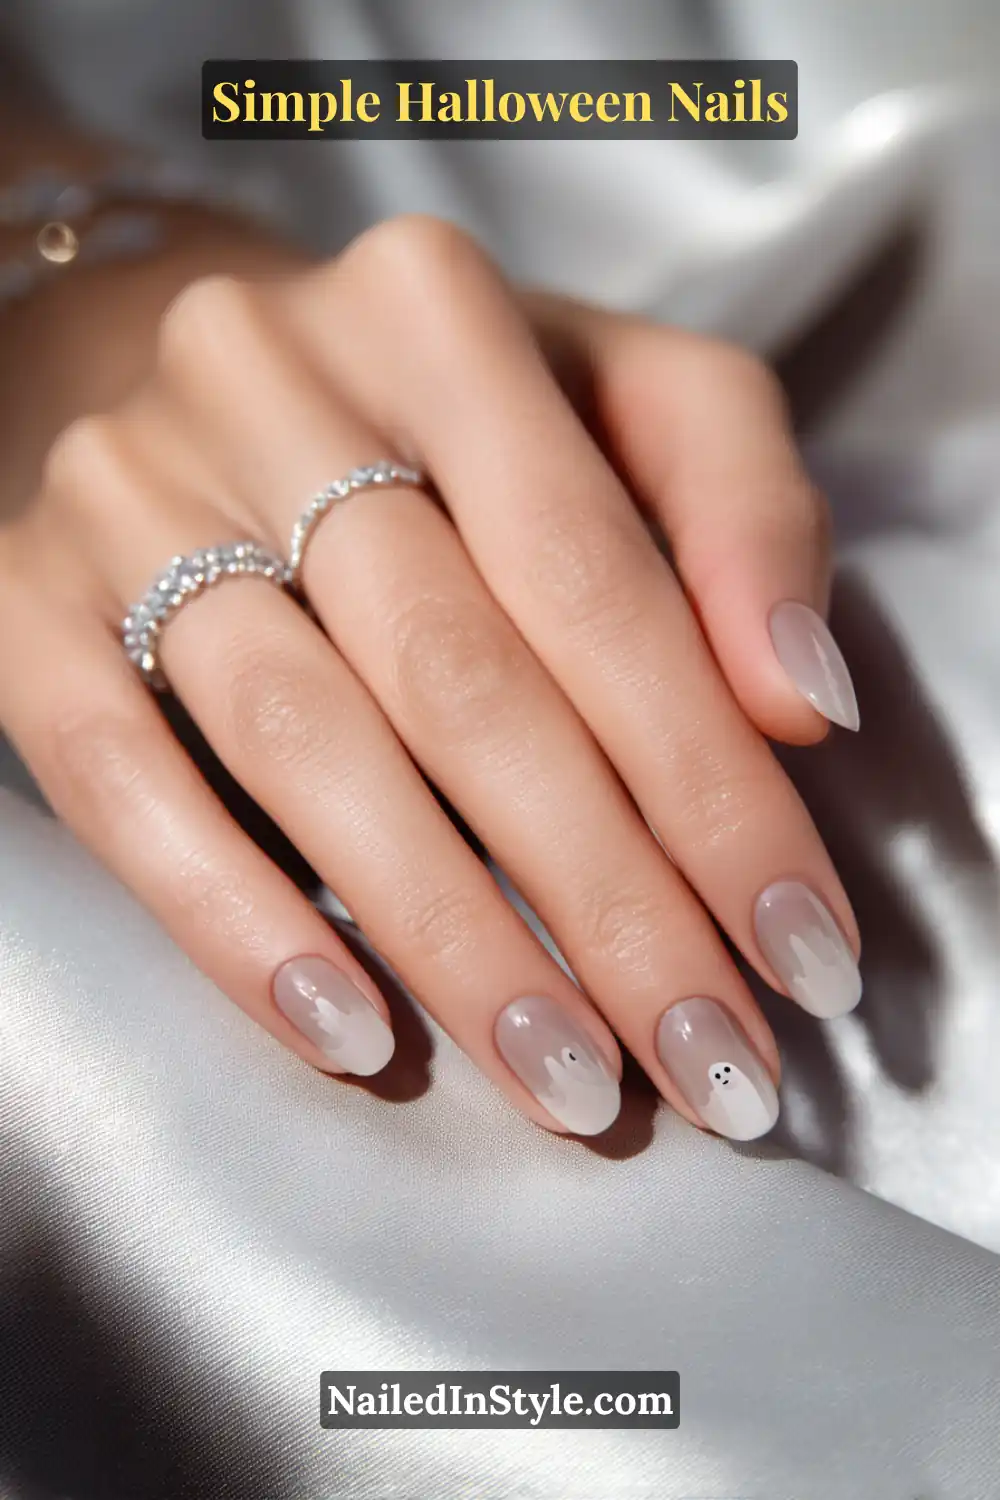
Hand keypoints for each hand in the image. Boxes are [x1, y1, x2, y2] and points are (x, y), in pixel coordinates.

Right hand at [0, 214, 859, 1140]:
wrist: (156, 355)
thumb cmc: (427, 408)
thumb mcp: (614, 396)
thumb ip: (739, 511)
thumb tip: (800, 703)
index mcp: (437, 317)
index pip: (597, 578)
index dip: (711, 781)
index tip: (799, 946)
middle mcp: (268, 382)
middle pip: (461, 679)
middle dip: (604, 897)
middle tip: (708, 1058)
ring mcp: (127, 492)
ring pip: (303, 744)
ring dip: (450, 938)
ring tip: (567, 1079)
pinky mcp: (25, 600)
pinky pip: (119, 780)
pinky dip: (237, 918)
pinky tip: (352, 1033)